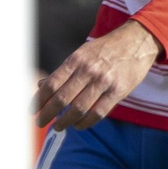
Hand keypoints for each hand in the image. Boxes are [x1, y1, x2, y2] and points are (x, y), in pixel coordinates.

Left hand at [33, 20, 159, 130]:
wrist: (136, 41)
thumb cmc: (105, 49)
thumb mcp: (82, 54)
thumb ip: (63, 72)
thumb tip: (41, 86)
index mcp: (76, 60)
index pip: (51, 84)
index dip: (38, 100)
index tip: (31, 110)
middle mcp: (88, 70)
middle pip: (62, 98)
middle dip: (47, 114)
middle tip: (40, 122)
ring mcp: (104, 81)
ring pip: (79, 108)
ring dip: (65, 121)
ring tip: (58, 126)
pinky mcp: (118, 91)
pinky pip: (98, 112)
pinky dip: (85, 122)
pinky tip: (78, 125)